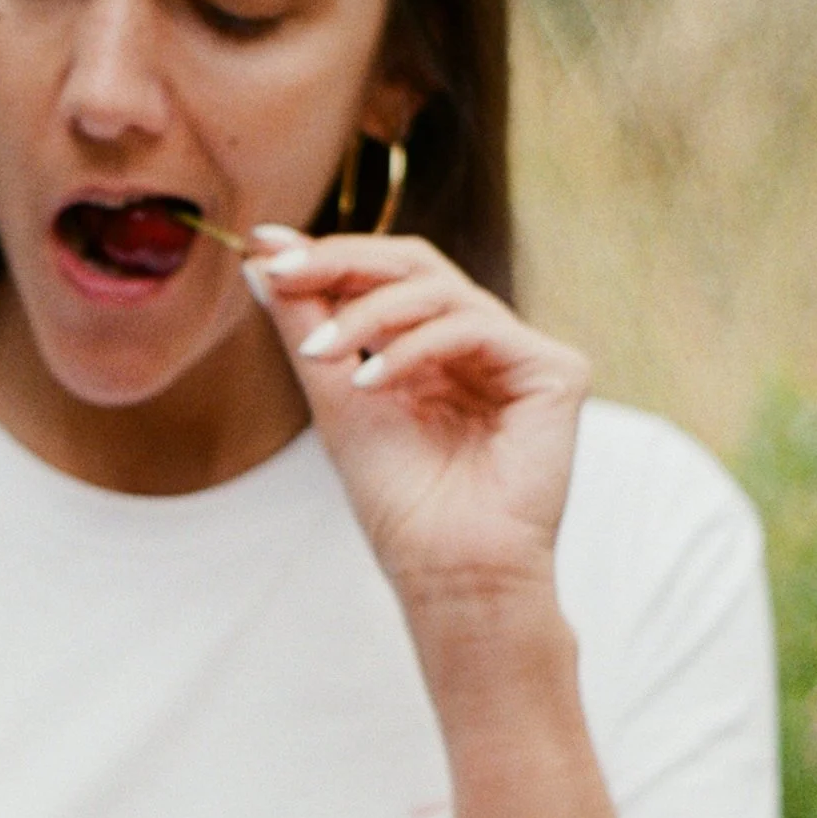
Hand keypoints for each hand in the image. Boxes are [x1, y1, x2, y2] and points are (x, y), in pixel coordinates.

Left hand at [251, 226, 588, 620]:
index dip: (328, 254)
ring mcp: (519, 353)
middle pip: (414, 265)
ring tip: (322, 352)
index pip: (384, 277)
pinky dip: (416, 348)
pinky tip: (373, 383)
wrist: (448, 572)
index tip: (265, 245)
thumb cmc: (400, 501)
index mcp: (435, 347)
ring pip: (439, 290)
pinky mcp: (555, 371)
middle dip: (342, 262)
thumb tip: (261, 261)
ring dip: (368, 313)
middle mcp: (480, 342)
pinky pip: (476, 327)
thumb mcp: (335, 398)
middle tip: (285, 271)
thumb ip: (306, 329)